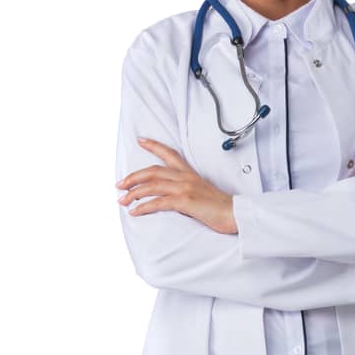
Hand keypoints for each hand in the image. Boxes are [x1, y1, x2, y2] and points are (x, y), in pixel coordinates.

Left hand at [117, 139, 236, 233]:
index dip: (153, 146)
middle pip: (152, 171)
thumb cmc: (222, 207)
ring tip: (122, 200)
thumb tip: (172, 199)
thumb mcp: (203, 193)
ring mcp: (184, 188)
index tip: (140, 140)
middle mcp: (185, 177)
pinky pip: (158, 202)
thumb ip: (187, 191)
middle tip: (119, 184)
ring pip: (151, 186)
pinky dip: (143, 207)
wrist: (235, 213)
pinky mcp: (184, 201)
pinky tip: (135, 212)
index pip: (169, 154)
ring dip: (133, 193)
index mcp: (190, 173)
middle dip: (132, 177)